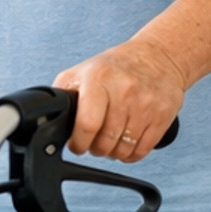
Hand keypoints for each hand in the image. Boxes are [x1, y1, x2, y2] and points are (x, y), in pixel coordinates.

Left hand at [54, 36, 184, 159]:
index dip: (79, 142)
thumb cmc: (117, 67)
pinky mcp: (162, 116)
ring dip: (113, 152)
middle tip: (94, 142)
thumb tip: (48, 120)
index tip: (77, 144)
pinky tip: (126, 143)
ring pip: (123, 149)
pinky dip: (130, 154)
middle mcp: (124, 90)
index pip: (87, 124)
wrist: (158, 57)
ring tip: (111, 140)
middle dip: (95, 148)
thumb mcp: (83, 71)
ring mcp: (145, 104)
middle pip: (105, 142)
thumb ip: (63, 94)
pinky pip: (142, 151)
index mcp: (99, 79)